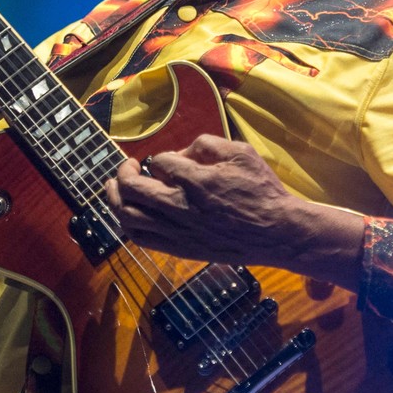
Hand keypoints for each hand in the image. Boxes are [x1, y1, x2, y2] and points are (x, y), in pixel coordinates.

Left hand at [104, 134, 363, 290]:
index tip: (171, 160)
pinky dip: (128, 224)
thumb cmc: (262, 191)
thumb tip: (181, 151)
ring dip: (115, 199)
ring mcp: (178, 231)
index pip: (161, 161)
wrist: (277, 233)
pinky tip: (131, 215)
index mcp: (197, 180)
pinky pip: (142, 239)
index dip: (161, 157)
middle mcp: (182, 207)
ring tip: (116, 189)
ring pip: (128, 217)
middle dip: (123, 172)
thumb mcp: (241, 152)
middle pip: (131, 188)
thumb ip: (208, 143)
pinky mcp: (180, 249)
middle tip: (128, 166)